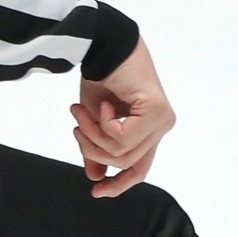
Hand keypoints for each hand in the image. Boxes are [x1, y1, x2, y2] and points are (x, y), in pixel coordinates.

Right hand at [71, 36, 174, 197]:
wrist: (104, 44)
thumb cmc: (101, 76)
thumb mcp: (93, 119)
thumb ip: (97, 148)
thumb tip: (96, 177)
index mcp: (149, 129)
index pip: (139, 168)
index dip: (119, 184)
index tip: (96, 192)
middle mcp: (161, 127)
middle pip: (126, 163)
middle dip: (93, 149)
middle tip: (75, 126)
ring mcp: (162, 121)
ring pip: (122, 153)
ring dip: (93, 135)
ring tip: (80, 112)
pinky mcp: (158, 113)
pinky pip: (123, 138)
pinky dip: (104, 124)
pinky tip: (103, 104)